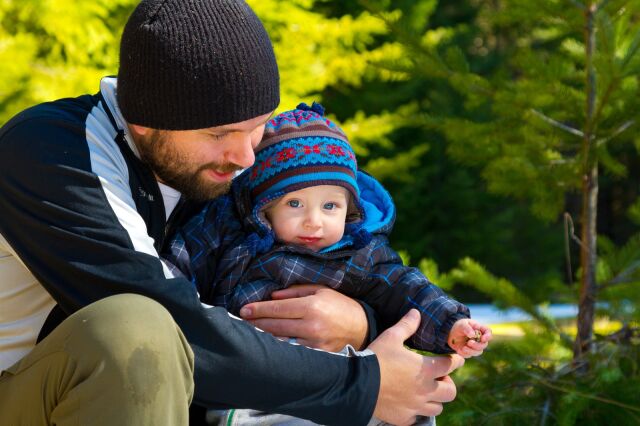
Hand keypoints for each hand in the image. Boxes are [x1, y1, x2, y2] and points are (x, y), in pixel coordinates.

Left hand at [239, 285, 367, 350]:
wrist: (363, 328)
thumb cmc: (341, 305)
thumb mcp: (321, 290)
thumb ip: (296, 291)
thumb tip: (273, 296)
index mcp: (312, 306)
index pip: (278, 308)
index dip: (259, 309)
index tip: (244, 310)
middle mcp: (311, 325)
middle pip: (275, 325)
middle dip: (257, 322)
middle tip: (243, 319)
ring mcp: (314, 342)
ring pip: (280, 339)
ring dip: (264, 334)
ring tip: (251, 330)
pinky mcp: (316, 354)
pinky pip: (292, 349)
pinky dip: (279, 345)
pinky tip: (269, 342)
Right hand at [369, 309, 463, 425]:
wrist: (357, 383)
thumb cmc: (377, 358)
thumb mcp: (391, 337)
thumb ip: (407, 325)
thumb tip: (416, 312)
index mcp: (426, 369)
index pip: (451, 365)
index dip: (456, 360)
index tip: (455, 359)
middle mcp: (426, 390)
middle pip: (451, 392)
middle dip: (448, 383)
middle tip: (438, 377)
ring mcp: (416, 406)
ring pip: (438, 407)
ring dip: (435, 399)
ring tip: (424, 390)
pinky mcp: (404, 418)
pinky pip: (418, 417)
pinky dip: (417, 411)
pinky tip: (408, 402)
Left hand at [447, 318, 491, 357]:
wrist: (450, 333)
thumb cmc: (459, 326)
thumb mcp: (462, 324)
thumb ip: (467, 328)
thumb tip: (473, 334)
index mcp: (480, 329)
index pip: (488, 332)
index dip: (488, 336)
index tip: (483, 338)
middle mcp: (479, 339)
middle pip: (484, 345)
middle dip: (477, 345)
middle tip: (469, 342)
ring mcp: (475, 346)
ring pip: (478, 352)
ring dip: (471, 351)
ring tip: (463, 347)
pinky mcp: (469, 352)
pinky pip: (469, 355)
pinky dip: (464, 354)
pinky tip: (459, 350)